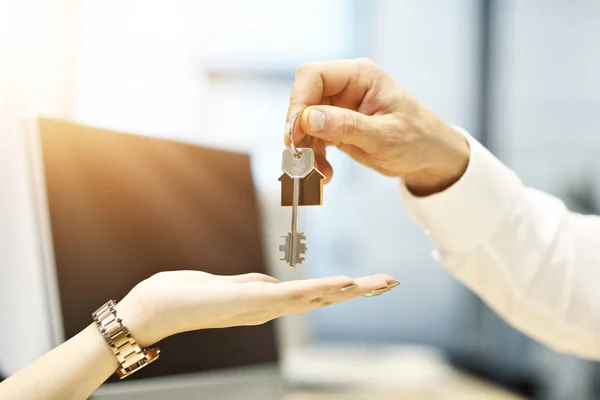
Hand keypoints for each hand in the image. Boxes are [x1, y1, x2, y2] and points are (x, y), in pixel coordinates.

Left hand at [116, 271, 397, 346]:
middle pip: (321, 299)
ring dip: (346, 291)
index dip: (342, 291)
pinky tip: (339, 286)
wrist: (152, 309)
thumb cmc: (185, 296)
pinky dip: (319, 291)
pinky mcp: (249, 302)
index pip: (312, 296)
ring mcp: (261, 308)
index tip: (370, 282)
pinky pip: (290, 296)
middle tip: (391, 281)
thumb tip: (274, 285)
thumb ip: (253, 287)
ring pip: (313, 298)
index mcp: (265, 304)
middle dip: (358, 292)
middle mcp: (269, 309)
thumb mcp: (226, 287)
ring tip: (376, 283)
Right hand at [285, 58, 469, 195]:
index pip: (313, 76)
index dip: (298, 102)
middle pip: (304, 99)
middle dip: (299, 130)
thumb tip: (308, 118)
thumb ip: (346, 126)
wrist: (430, 157)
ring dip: (306, 149)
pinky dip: (314, 157)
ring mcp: (339, 106)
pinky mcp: (336, 126)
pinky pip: (313, 138)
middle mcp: (346, 86)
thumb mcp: (385, 136)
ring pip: (304, 122)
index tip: (296, 132)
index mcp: (360, 76)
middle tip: (301, 158)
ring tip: (320, 172)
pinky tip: (325, 173)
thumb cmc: (418, 140)